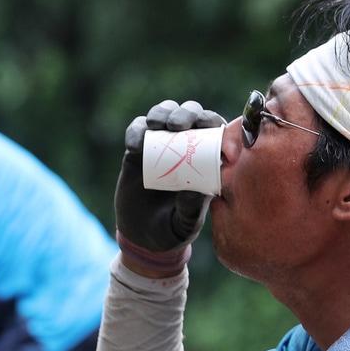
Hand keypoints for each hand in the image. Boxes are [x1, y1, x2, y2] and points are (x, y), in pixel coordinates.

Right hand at [113, 99, 224, 273]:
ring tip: (156, 124)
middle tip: (178, 125)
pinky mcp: (137, 150)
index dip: (213, 123)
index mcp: (206, 160)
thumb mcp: (184, 225)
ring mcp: (160, 145)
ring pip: (165, 113)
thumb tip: (194, 189)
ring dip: (162, 112)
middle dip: (187, 113)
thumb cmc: (172, 231)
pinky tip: (135, 145)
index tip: (210, 129)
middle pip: (191, 114)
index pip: (214, 131)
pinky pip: (138, 130)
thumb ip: (190, 209)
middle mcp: (185, 146)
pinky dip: (137, 130)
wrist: (142, 238)